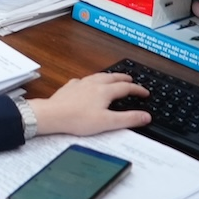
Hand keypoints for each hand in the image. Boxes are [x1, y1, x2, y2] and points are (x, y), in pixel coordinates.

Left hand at [27, 72, 150, 135]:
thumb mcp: (108, 122)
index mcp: (105, 91)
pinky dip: (91, 80)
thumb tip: (145, 116)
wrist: (53, 115)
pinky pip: (84, 80)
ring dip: (109, 76)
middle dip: (124, 78)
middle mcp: (94, 83)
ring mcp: (81, 83)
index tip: (145, 92)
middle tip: (131, 79)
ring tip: (113, 78)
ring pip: (98, 76)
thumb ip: (128, 119)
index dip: (138, 89)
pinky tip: (88, 83)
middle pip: (113, 77)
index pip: (126, 87)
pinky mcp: (70, 87)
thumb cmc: (79, 119)